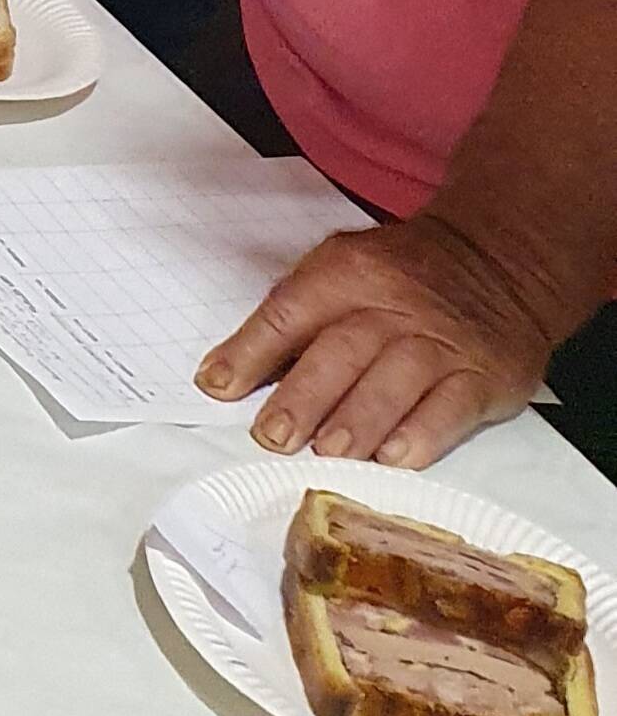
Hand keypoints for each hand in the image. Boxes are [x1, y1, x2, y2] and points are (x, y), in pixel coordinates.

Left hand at [195, 216, 551, 469]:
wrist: (499, 257)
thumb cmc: (403, 275)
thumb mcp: (344, 268)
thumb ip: (292, 317)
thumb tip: (227, 375)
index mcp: (350, 271)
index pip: (293, 309)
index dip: (252, 350)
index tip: (217, 386)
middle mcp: (396, 303)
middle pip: (344, 349)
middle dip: (305, 395)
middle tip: (274, 436)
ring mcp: (443, 340)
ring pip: (396, 379)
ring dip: (358, 419)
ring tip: (327, 454)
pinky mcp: (485, 374)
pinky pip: (452, 405)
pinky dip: (422, 434)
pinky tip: (394, 458)